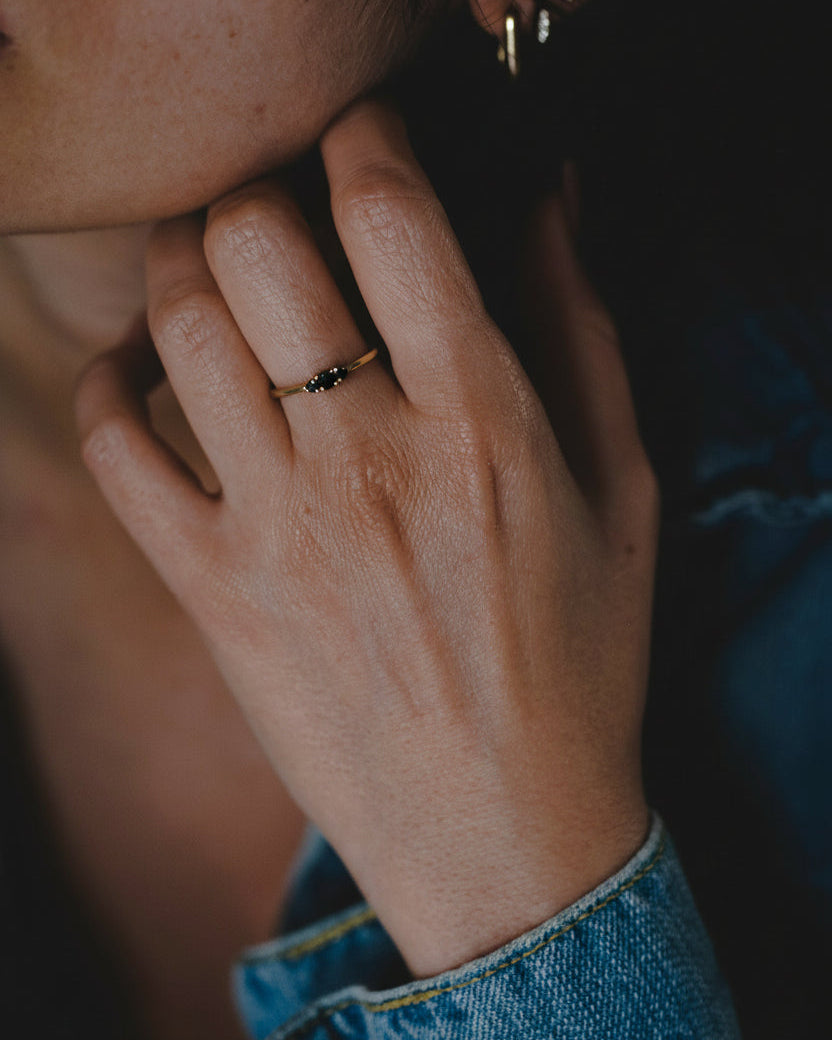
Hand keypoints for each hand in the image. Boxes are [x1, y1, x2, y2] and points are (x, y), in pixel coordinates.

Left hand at [75, 99, 657, 978]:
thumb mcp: (626, 493)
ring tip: (217, 271)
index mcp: (481, 422)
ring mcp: (275, 526)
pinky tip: (150, 373)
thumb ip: (585, 334)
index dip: (365, 138)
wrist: (504, 834)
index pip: (392, 217)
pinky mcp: (213, 590)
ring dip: (186, 262)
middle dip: (258, 189)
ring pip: (177, 323)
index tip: (363, 135)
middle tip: (280, 209)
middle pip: (256, 245)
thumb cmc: (580, 662)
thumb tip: (551, 203)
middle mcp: (365, 459)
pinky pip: (116, 445)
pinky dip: (113, 380)